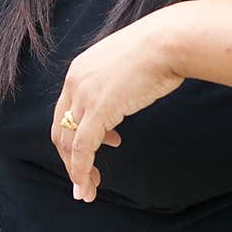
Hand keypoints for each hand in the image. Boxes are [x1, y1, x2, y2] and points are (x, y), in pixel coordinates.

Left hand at [51, 9, 184, 202]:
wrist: (170, 41)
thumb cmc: (160, 49)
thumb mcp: (129, 64)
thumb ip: (119, 80)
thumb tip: (128, 92)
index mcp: (80, 70)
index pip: (65, 111)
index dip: (75, 135)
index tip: (96, 149)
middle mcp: (74, 82)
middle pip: (61, 130)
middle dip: (70, 159)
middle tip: (84, 180)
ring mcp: (84, 95)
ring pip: (69, 143)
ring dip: (76, 172)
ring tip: (87, 190)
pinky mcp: (98, 109)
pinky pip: (83, 148)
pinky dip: (81, 170)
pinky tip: (88, 185)